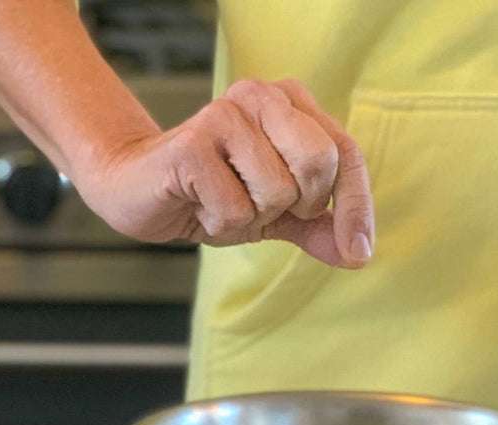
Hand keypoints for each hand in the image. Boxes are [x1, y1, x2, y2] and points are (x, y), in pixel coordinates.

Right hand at [74, 78, 374, 268]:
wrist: (139, 194)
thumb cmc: (209, 196)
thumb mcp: (273, 215)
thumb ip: (316, 227)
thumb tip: (357, 254)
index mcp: (290, 103)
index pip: (345, 153)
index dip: (356, 207)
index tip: (358, 253)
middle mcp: (262, 97)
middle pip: (319, 164)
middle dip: (297, 206)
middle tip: (261, 207)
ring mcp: (225, 115)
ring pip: (277, 193)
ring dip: (251, 217)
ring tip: (222, 201)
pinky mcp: (193, 145)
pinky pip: (236, 210)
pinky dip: (219, 224)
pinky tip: (199, 206)